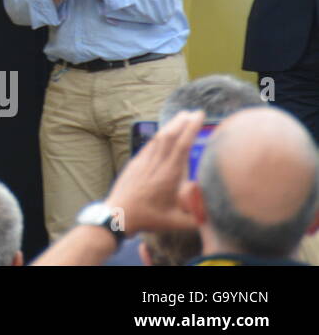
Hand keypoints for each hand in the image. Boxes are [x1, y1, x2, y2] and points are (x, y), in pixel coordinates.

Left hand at [106, 109, 203, 233]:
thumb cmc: (150, 219)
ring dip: (171, 125)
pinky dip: (159, 136)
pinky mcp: (135, 163)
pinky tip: (164, 133)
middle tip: (194, 112)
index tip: (199, 116)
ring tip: (181, 116)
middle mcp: (156, 164)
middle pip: (170, 136)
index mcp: (169, 175)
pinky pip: (149, 145)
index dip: (191, 129)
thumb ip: (198, 215)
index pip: (182, 146)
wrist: (118, 215)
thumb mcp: (178, 222)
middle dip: (182, 122)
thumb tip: (216, 207)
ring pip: (159, 138)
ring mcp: (143, 162)